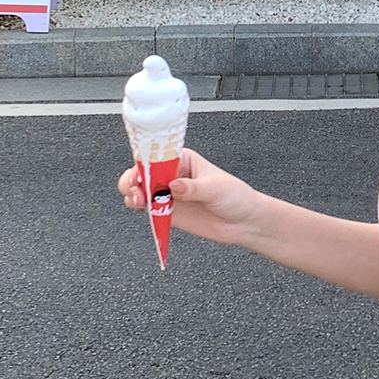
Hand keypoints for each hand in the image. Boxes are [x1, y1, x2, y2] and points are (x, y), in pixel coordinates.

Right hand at [116, 145, 260, 246]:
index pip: (157, 156)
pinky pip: (148, 210)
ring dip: (134, 195)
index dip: (144, 162)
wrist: (245, 222)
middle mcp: (172, 175)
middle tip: (138, 190)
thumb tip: (174, 185)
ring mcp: (169, 194)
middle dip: (134, 180)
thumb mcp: (216, 188)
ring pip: (140, 191)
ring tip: (140, 201)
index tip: (140, 171)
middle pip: (142, 173)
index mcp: (183, 160)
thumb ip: (194, 188)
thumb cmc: (236, 196)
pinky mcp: (168, 212)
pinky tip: (148, 213)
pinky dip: (142, 211)